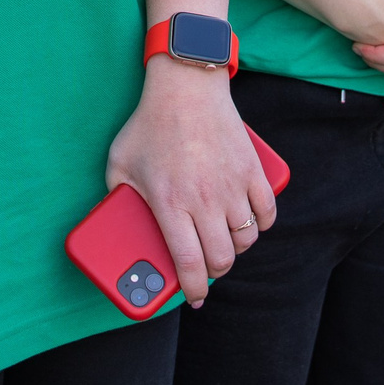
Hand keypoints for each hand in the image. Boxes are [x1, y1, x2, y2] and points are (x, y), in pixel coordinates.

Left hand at [105, 59, 274, 305]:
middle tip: (206, 268)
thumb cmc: (149, 125)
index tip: (192, 298)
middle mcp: (205, 200)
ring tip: (222, 241)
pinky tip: (248, 222)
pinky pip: (267, 213)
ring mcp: (232, 186)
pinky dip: (260, 224)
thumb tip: (116, 224)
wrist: (186, 86)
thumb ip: (116, 198)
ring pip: (246, 239)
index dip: (193, 290)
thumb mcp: (118, 164)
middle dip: (214, 272)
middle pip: (222, 259)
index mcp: (171, 204)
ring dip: (235, 248)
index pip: (190, 264)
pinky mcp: (252, 171)